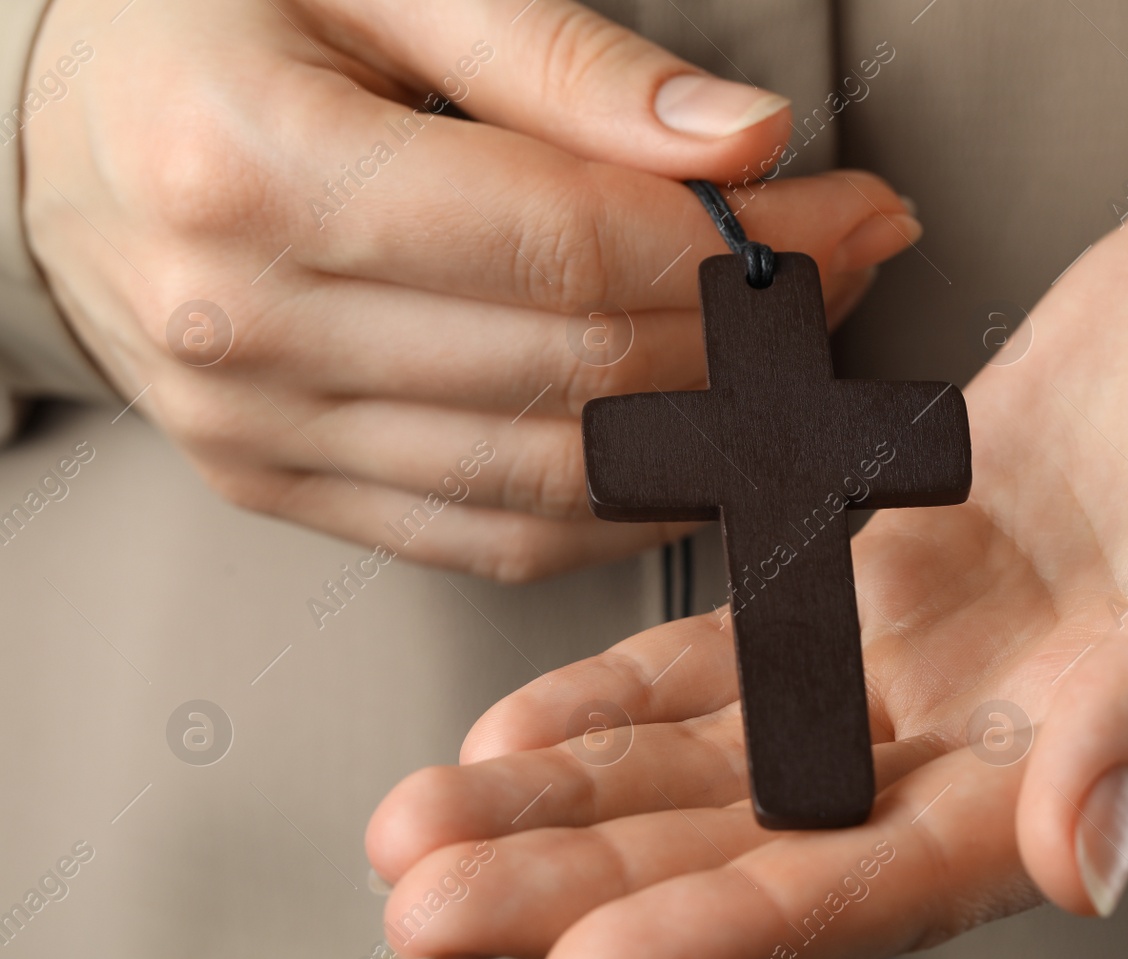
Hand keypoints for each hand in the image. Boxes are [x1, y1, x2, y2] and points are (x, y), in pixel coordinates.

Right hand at [22, 0, 915, 578]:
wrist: (59, 133)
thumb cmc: (203, 27)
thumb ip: (562, 61)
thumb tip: (741, 139)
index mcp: (253, 167)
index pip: (566, 244)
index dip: (738, 243)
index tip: (847, 214)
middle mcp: (245, 323)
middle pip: (574, 369)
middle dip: (747, 334)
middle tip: (840, 276)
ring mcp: (258, 429)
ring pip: (547, 479)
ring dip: (704, 430)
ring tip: (786, 360)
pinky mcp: (283, 486)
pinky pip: (490, 536)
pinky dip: (613, 507)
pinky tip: (685, 446)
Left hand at [364, 170, 1127, 958]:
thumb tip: (1084, 853)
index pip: (904, 878)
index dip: (744, 928)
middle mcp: (1013, 728)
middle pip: (779, 836)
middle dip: (602, 877)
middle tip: (437, 905)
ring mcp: (947, 650)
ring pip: (736, 751)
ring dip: (586, 792)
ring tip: (437, 829)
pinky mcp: (900, 562)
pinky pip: (749, 639)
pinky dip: (637, 682)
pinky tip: (538, 722)